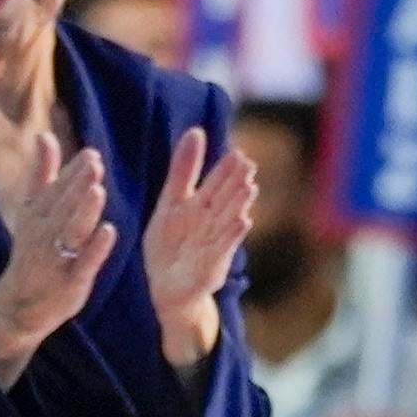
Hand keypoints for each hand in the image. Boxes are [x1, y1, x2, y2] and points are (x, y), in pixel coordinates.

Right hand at [0, 135, 117, 389]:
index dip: (73, 172)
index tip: (91, 154)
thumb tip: (46, 135)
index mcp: (37, 214)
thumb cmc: (32, 252)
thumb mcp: (32, 211)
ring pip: (72, 231)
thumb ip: (43, 174)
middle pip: (64, 206)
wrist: (18, 305)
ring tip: (97, 191)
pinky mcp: (70, 281)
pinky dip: (95, 248)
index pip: (56, 189)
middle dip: (78, 186)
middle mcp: (44, 233)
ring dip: (84, 211)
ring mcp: (56, 258)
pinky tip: (108, 232)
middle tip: (95, 165)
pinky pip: (84, 263)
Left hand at [142, 127, 255, 365]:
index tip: (238, 152)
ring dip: (238, 205)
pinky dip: (231, 235)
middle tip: (248, 164)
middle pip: (224, 199)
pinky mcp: (210, 264)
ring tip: (249, 187)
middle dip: (235, 183)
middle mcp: (210, 223)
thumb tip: (196, 131)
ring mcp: (213, 243)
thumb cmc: (171, 243)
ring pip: (227, 220)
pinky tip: (244, 221)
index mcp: (200, 206)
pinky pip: (222, 247)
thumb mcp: (171, 202)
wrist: (167, 286)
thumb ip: (183, 170)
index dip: (225, 170)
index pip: (215, 184)